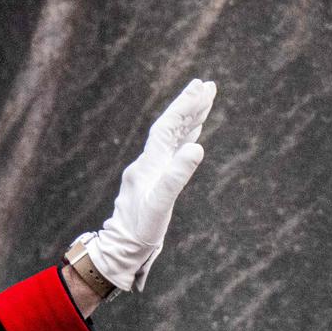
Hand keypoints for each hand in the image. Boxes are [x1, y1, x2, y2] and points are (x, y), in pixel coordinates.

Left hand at [85, 78, 215, 291]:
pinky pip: (172, 152)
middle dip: (189, 105)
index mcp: (149, 164)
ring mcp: (151, 170)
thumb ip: (177, 175)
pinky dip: (185, 138)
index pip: (167, 127)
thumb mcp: (161, 203)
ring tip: (206, 99)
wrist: (123, 245)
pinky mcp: (155, 179)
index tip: (201, 88)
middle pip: (170, 127)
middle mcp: (148, 162)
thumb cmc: (141, 228)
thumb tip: (196, 147)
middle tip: (209, 85)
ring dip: (189, 118)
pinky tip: (194, 132)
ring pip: (172, 137)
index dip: (184, 107)